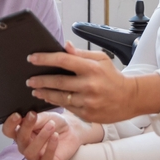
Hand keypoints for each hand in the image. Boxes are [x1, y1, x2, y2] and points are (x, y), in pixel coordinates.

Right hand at [2, 111, 90, 159]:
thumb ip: (36, 118)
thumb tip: (26, 118)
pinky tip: (56, 136)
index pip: (8, 131)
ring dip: (40, 138)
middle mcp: (25, 146)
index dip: (10, 124)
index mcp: (21, 133)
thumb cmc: (55, 123)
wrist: (72, 131)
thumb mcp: (46, 116)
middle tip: (34, 116)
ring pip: (30, 152)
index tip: (18, 115)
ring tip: (51, 126)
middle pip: (20, 140)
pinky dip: (51, 147)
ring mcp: (35, 157)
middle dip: (26, 127)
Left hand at [25, 42, 159, 123]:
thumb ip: (81, 53)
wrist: (130, 98)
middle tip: (30, 79)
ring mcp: (88, 101)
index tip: (32, 58)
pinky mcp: (87, 114)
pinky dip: (56, 103)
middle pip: (58, 82)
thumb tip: (65, 45)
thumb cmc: (113, 77)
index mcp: (91, 68)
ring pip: (60, 97)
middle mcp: (89, 85)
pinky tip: (50, 98)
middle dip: (40, 80)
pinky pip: (67, 108)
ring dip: (45, 93)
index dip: (45, 59)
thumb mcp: (101, 59)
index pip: (63, 60)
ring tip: (36, 90)